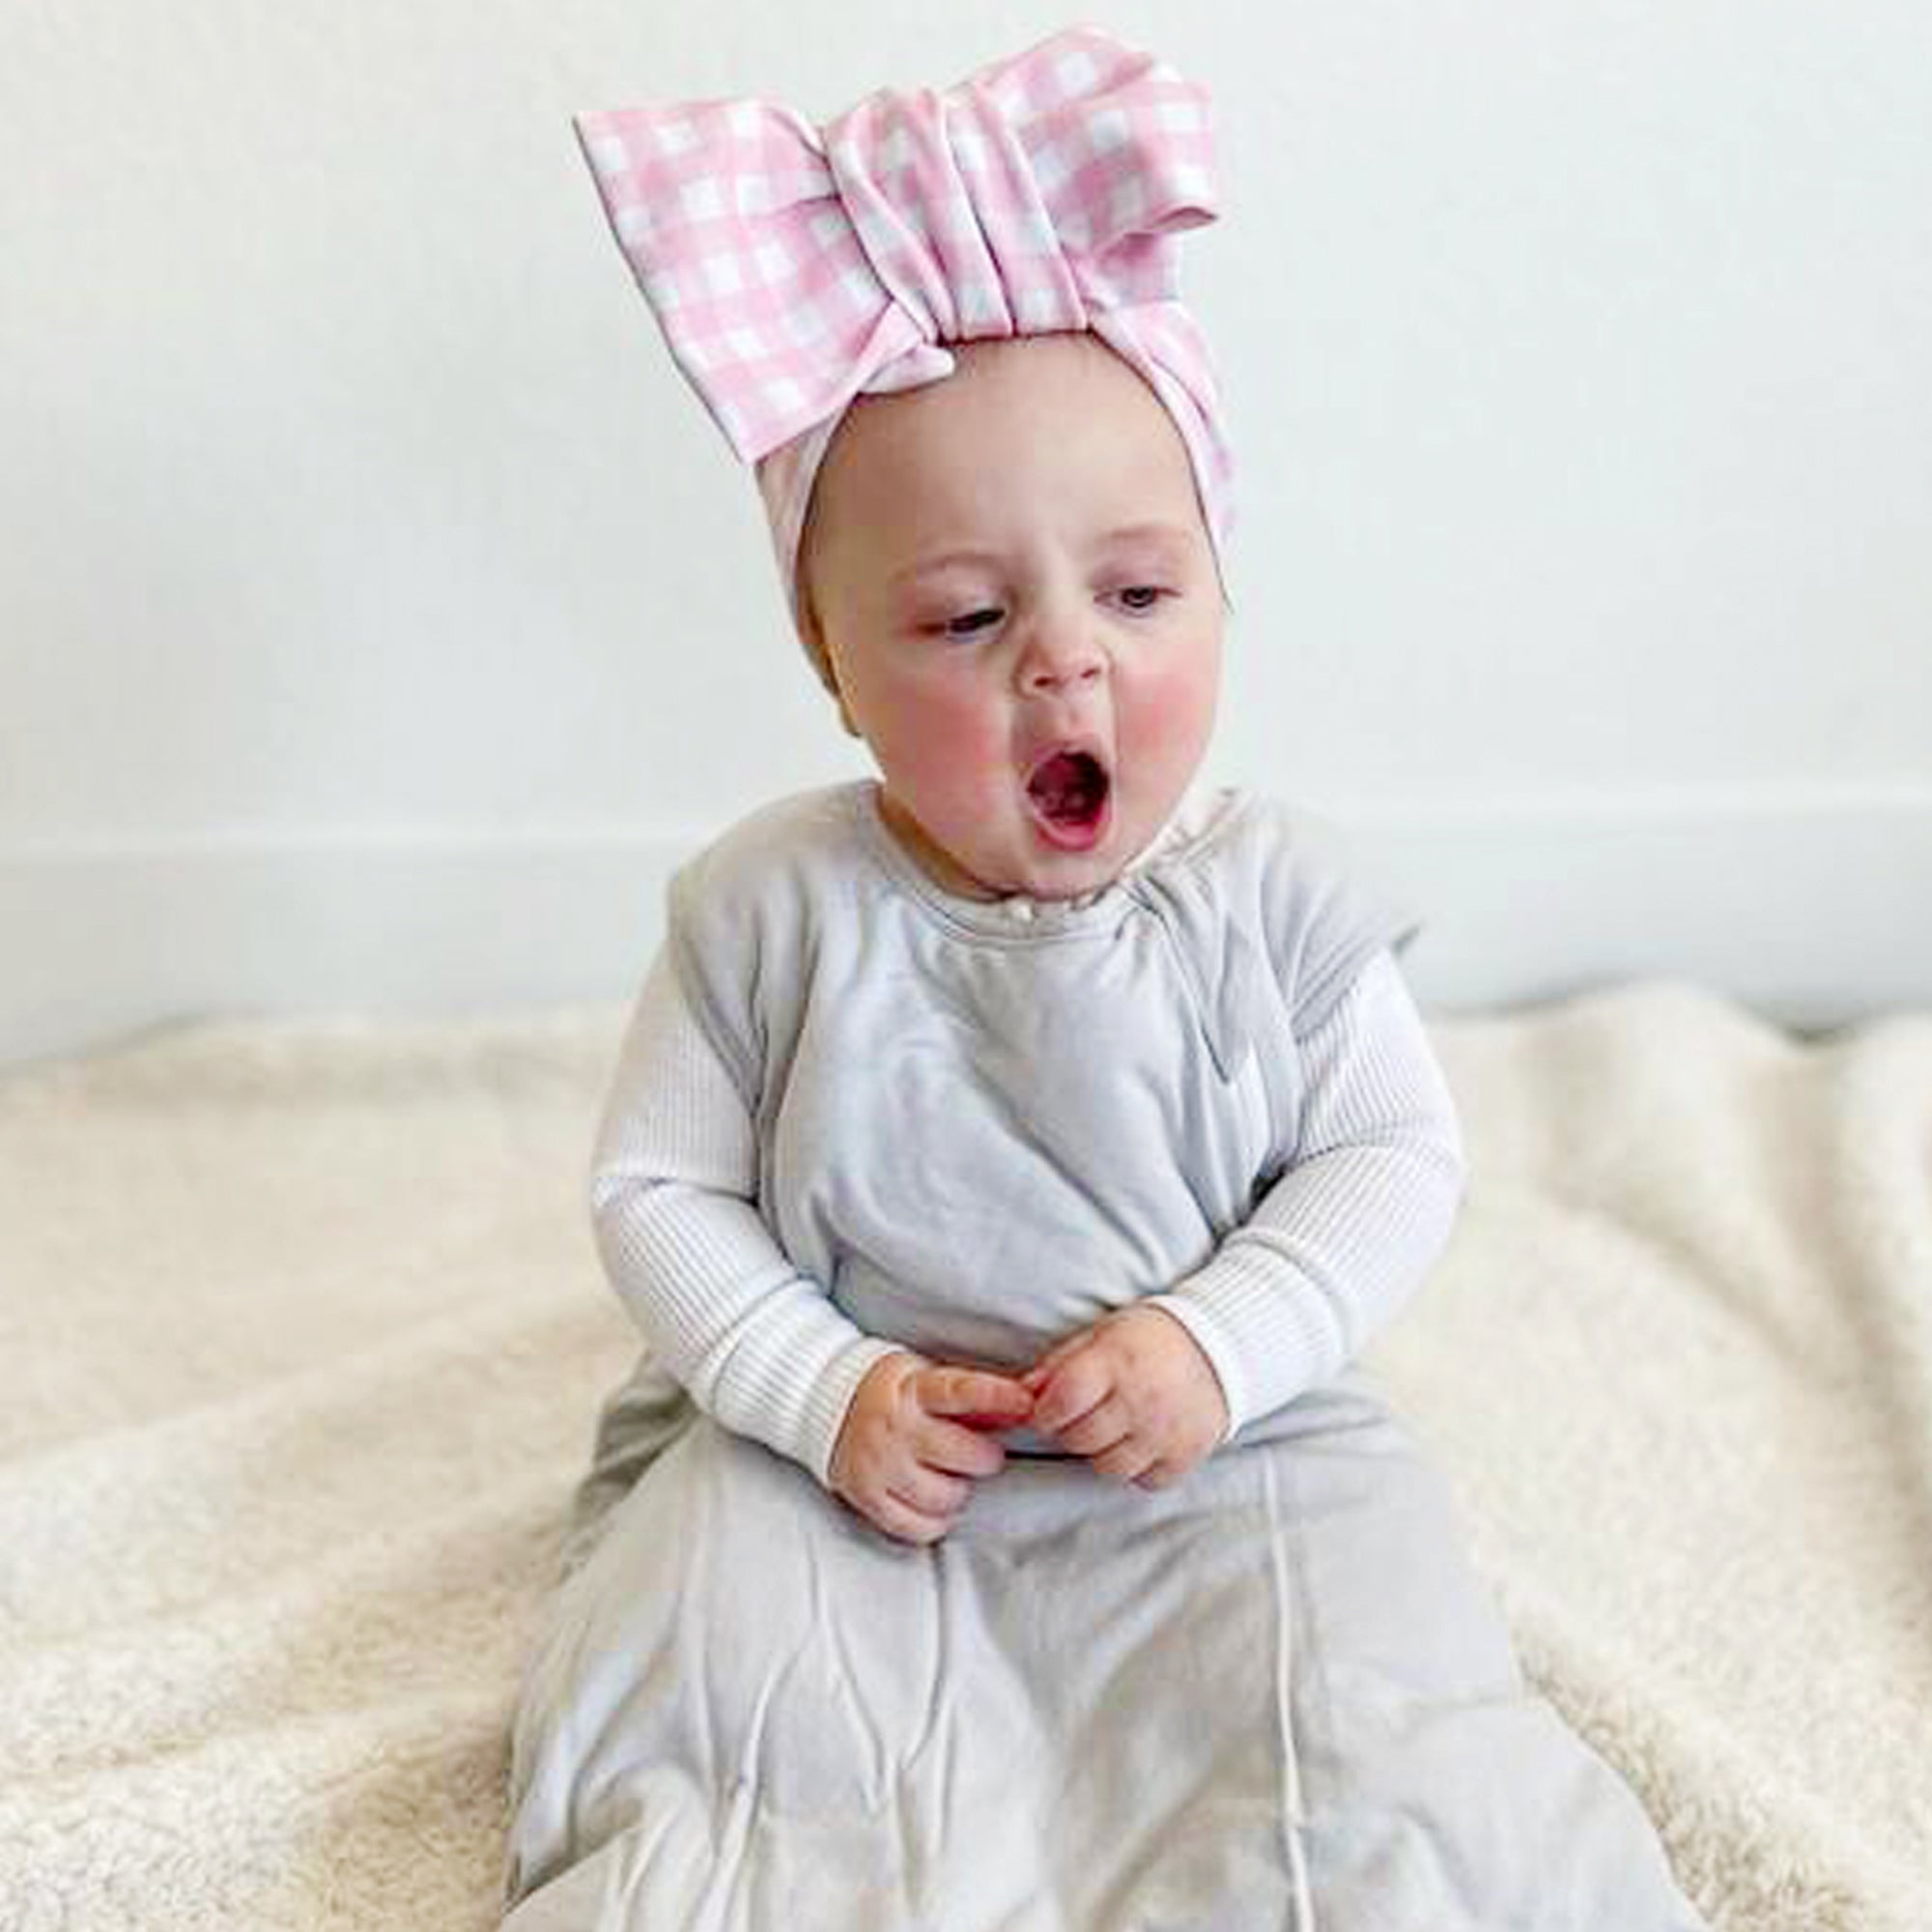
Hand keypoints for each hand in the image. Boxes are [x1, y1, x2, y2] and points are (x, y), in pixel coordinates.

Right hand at [829, 1351, 1034, 1545]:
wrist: (830, 1406)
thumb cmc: (895, 1394)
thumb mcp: (929, 1379)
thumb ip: (974, 1397)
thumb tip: (1026, 1405)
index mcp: (914, 1390)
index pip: (959, 1392)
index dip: (996, 1397)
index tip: (1026, 1402)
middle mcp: (896, 1428)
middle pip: (963, 1454)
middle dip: (984, 1457)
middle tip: (979, 1453)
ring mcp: (879, 1465)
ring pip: (945, 1496)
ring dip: (958, 1489)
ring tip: (949, 1474)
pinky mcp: (868, 1497)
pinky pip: (919, 1527)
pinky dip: (936, 1519)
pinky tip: (932, 1499)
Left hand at [1020, 1305, 1228, 1489]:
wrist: (1219, 1347)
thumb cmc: (1150, 1338)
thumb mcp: (1103, 1334)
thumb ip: (1061, 1364)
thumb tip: (1022, 1392)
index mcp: (1115, 1364)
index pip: (1061, 1403)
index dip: (1045, 1411)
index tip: (1048, 1408)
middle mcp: (1140, 1401)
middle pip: (1079, 1439)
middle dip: (1070, 1430)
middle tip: (1083, 1415)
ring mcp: (1164, 1433)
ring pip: (1107, 1467)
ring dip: (1102, 1451)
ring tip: (1113, 1427)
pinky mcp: (1185, 1457)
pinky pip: (1143, 1480)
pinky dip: (1137, 1466)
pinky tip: (1141, 1440)